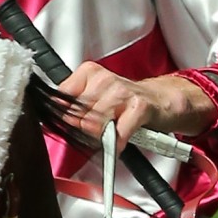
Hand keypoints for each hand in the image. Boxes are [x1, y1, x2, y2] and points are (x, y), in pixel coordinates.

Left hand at [57, 63, 214, 154]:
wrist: (162, 100)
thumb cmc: (126, 101)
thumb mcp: (96, 96)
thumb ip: (74, 105)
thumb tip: (54, 119)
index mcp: (89, 73)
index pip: (62, 98)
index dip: (64, 118)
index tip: (69, 125)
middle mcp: (104, 80)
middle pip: (77, 115)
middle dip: (83, 130)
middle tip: (95, 133)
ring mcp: (122, 92)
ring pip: (95, 124)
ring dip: (100, 138)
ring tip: (109, 135)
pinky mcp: (139, 107)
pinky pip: (119, 132)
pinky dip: (117, 143)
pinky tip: (118, 144)